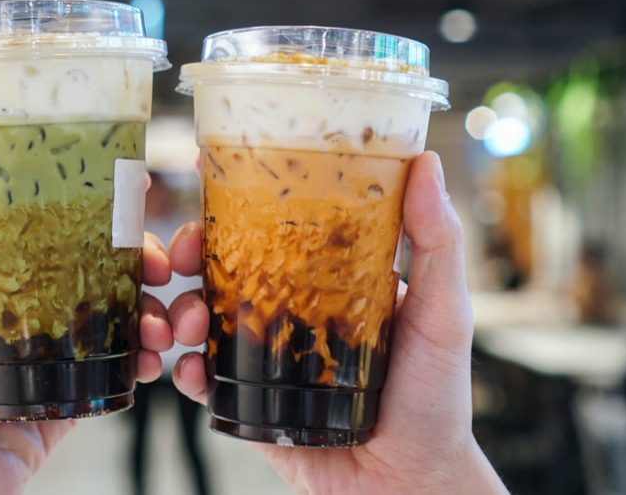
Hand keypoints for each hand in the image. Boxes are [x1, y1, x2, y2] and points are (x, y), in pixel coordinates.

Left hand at [0, 129, 173, 494]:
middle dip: (140, 258)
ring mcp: (53, 341)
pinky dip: (148, 355)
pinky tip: (156, 359)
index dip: (93, 205)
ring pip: (120, 306)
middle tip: (161, 267)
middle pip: (97, 259)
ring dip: (154, 308)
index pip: (47, 218)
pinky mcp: (75, 382)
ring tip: (166, 326)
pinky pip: (123, 358)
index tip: (130, 198)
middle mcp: (25, 298)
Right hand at [168, 152, 506, 494]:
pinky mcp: (250, 401)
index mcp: (330, 278)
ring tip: (186, 323)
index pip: (277, 225)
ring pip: (203, 314)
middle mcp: (292, 309)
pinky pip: (204, 377)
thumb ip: (436, 242)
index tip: (207, 176)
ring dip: (181, 308)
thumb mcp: (443, 313)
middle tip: (184, 254)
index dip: (237, 202)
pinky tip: (187, 368)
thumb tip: (426, 163)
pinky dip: (185, 368)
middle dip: (193, 252)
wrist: (411, 484)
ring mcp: (267, 355)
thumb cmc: (436, 399)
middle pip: (226, 264)